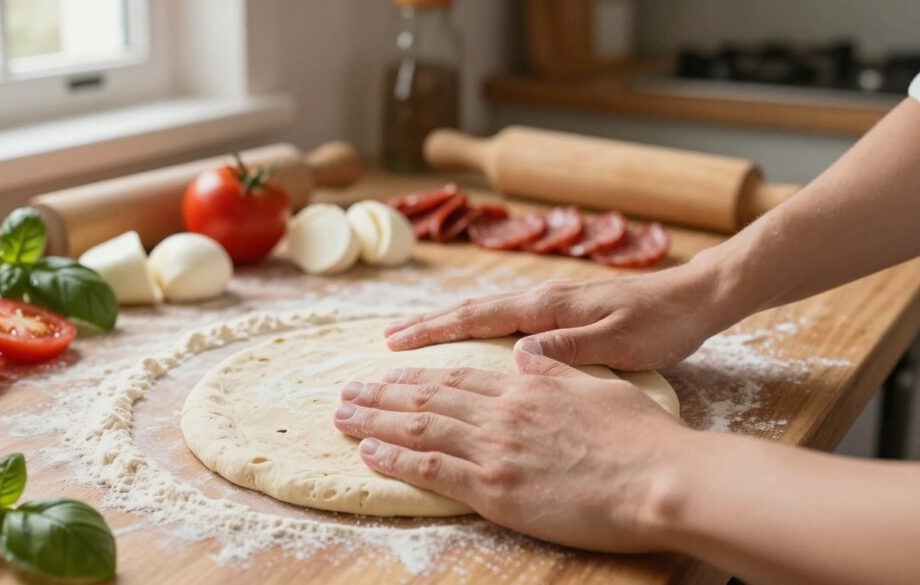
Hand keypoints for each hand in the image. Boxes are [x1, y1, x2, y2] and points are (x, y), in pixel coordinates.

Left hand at [332, 349, 691, 551]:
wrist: (661, 478)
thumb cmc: (641, 436)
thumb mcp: (599, 386)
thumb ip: (557, 368)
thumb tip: (525, 354)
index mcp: (526, 386)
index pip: (458, 376)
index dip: (419, 374)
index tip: (389, 372)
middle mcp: (501, 412)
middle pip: (428, 398)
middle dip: (382, 395)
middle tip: (347, 392)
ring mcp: (495, 449)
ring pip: (419, 428)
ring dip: (375, 422)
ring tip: (343, 417)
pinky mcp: (495, 489)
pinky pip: (431, 471)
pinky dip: (395, 461)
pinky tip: (368, 454)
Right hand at [384, 264, 729, 372]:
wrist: (697, 297)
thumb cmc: (662, 323)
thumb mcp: (621, 341)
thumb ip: (569, 348)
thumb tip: (517, 356)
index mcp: (549, 306)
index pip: (478, 317)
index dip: (434, 331)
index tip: (396, 344)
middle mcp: (542, 300)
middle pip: (471, 311)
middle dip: (428, 327)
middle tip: (387, 344)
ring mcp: (552, 304)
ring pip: (485, 314)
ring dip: (447, 326)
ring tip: (415, 341)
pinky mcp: (564, 313)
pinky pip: (504, 320)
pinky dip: (476, 329)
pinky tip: (472, 343)